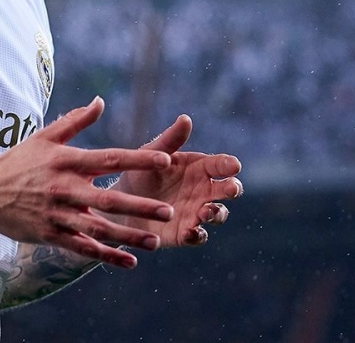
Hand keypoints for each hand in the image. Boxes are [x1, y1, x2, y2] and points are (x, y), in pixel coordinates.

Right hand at [0, 97, 176, 268]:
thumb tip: (100, 101)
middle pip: (108, 199)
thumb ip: (75, 121)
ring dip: (128, 236)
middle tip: (168, 211)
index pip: (109, 158)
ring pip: (98, 228)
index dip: (138, 159)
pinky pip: (82, 248)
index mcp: (66, 161)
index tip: (165, 160)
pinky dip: (106, 256)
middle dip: (139, 206)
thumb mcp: (44, 137)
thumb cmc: (18, 161)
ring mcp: (57, 214)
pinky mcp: (50, 235)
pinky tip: (129, 262)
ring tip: (155, 240)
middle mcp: (64, 188)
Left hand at [112, 115, 241, 247]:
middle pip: (226, 190)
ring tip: (205, 211)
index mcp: (198, 168)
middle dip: (232, 189)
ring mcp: (196, 213)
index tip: (234, 165)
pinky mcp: (185, 233)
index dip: (228, 164)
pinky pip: (198, 236)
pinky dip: (197, 235)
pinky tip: (190, 231)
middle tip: (232, 188)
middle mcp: (202, 190)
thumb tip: (185, 118)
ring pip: (216, 214)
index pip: (219, 164)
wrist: (120, 203)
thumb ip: (170, 140)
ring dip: (215, 213)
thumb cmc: (140, 172)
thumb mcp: (152, 154)